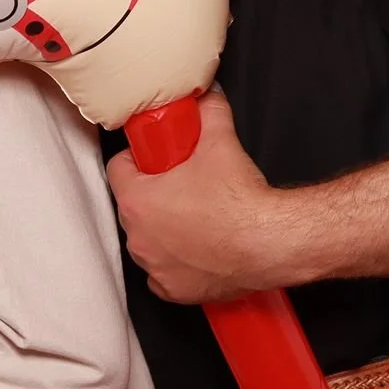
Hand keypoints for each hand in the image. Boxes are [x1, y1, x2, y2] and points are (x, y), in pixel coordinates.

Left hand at [105, 90, 296, 303]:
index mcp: (136, 200)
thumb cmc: (240, 202)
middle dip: (151, 195)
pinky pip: (163, 274)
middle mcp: (138, 238)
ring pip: (147, 241)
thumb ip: (209, 112)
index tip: (154, 160)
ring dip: (162, 230)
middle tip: (179, 186)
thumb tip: (207, 97)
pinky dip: (175, 264)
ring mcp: (155, 267)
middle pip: (133, 206)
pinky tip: (195, 250)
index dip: (137, 160)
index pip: (117, 169)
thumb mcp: (220, 141)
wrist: (270, 243)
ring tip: (192, 217)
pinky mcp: (174, 291)